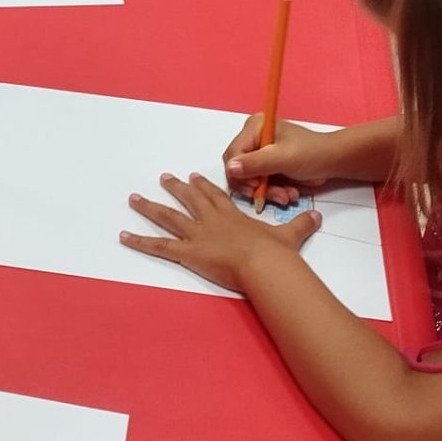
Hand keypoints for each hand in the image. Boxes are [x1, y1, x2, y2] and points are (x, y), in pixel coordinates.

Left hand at [120, 171, 320, 294]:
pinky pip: (159, 247)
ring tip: (133, 199)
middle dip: (176, 188)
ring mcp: (198, 234)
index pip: (215, 196)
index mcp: (232, 215)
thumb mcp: (291, 235)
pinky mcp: (188, 252)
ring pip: (168, 217)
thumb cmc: (276, 252)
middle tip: (164, 178)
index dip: (203, 186)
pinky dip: (140, 242)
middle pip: (190, 199)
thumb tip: (317, 216)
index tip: (193, 176)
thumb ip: (302, 224)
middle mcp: (211, 220)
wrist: (265, 264)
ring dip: (149, 208)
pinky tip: (123, 236)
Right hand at [222, 115, 339, 207]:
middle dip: (257, 186)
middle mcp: (253, 138)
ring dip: (267, 192)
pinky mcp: (266, 166)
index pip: (233, 154)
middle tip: (277, 195)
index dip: (240, 174)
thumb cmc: (311, 154)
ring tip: (287, 196)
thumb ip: (255, 163)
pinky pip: (259, 184)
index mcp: (254, 127)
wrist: (332, 162)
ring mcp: (259, 153)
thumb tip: (230, 168)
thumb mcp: (283, 158)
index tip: (256, 187)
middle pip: (238, 168)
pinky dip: (272, 192)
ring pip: (249, 180)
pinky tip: (288, 194)